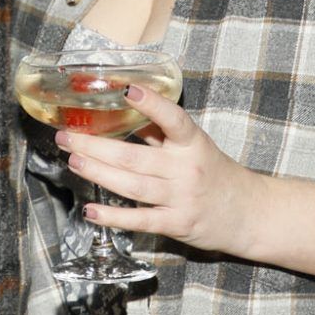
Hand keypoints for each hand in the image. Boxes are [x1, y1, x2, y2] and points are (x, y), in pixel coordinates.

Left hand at [56, 81, 262, 255]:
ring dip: (98, 173)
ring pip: (132, 186)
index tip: (128, 90)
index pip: (174, 119)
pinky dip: (113, 217)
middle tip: (66, 137)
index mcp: (193, 142)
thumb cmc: (214, 173)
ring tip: (74, 161)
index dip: (152, 104)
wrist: (247, 213)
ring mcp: (181, 198)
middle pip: (134, 157)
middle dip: (95, 146)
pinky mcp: (176, 224)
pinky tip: (91, 211)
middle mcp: (186, 169)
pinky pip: (140, 220)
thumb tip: (123, 109)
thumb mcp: (194, 145)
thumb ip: (160, 131)